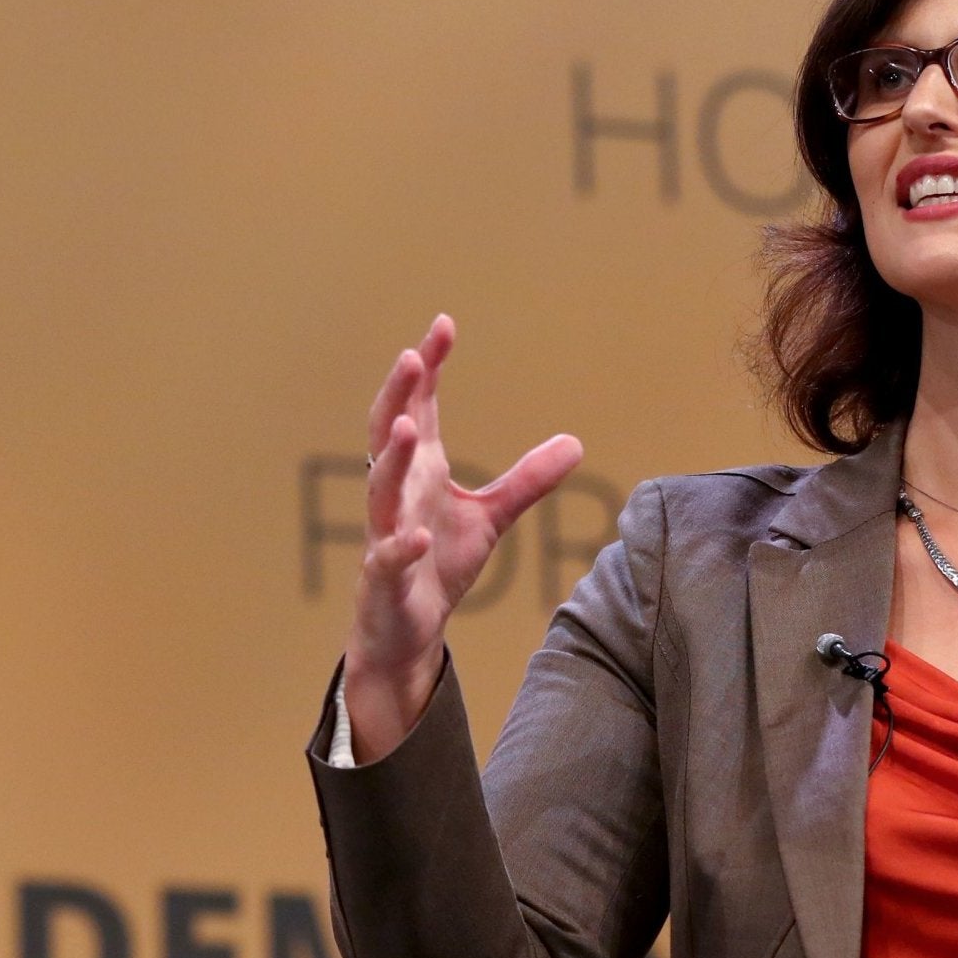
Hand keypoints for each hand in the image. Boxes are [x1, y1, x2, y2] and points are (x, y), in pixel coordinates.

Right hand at [343, 313, 582, 758]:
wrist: (407, 631)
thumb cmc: (440, 565)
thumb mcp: (492, 517)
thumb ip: (527, 480)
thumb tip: (576, 442)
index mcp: (420, 471)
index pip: (420, 407)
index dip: (427, 368)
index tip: (443, 326)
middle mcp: (398, 494)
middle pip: (389, 434)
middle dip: (399, 395)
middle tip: (411, 356)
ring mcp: (386, 533)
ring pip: (381, 490)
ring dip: (391, 458)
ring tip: (406, 426)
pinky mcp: (386, 578)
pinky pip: (389, 558)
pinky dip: (401, 546)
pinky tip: (418, 536)